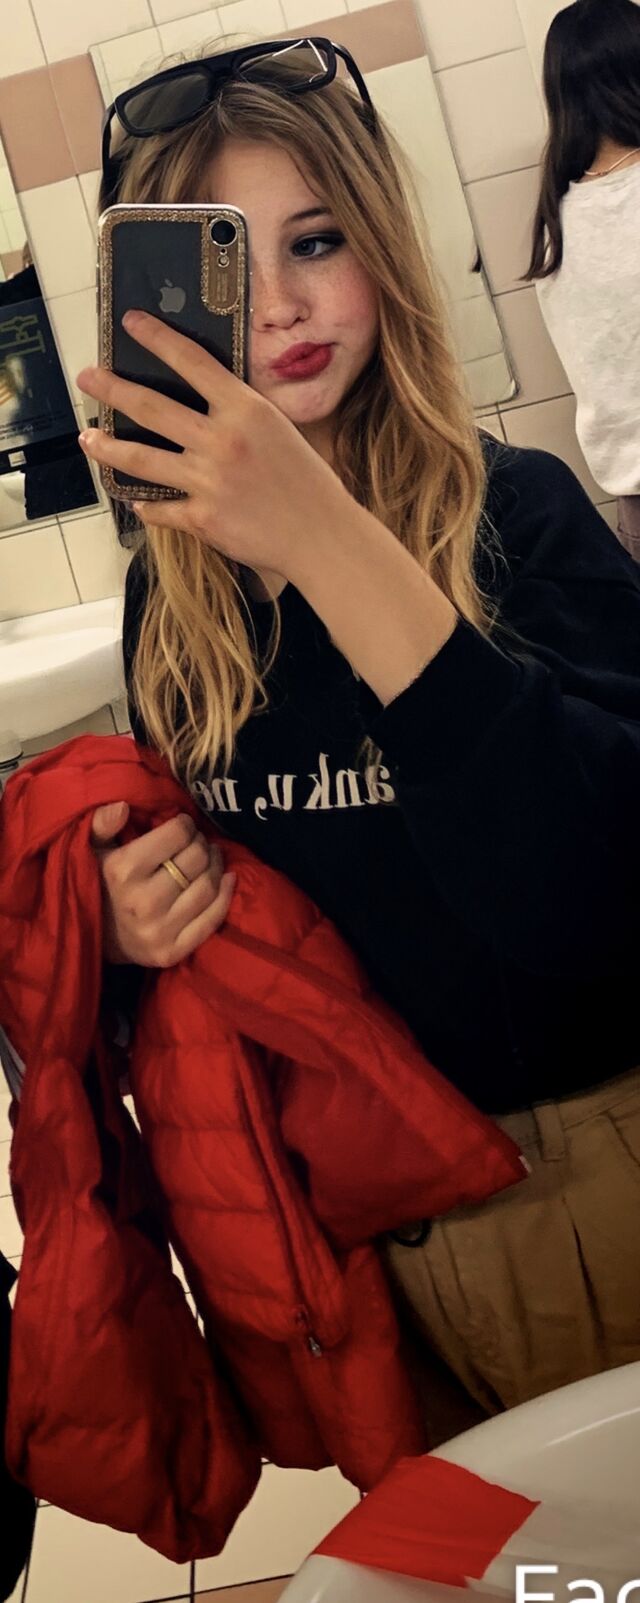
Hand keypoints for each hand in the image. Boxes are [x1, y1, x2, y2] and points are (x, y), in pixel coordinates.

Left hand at [76, 310, 351, 578]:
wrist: (322, 537)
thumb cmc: (309, 484)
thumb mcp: (280, 431)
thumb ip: (241, 414)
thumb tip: (207, 402)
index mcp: (245, 409)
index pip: (191, 361)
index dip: (157, 338)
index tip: (131, 323)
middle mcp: (222, 440)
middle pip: (150, 406)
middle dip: (112, 388)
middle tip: (88, 377)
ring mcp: (208, 481)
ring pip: (141, 459)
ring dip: (107, 446)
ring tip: (88, 439)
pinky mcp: (202, 519)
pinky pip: (161, 509)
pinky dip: (147, 506)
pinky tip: (137, 502)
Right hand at [90, 801, 235, 967]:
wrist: (96, 940)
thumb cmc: (99, 885)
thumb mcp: (90, 850)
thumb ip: (100, 824)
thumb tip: (122, 807)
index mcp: (123, 871)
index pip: (176, 835)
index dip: (185, 825)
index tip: (184, 825)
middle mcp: (143, 901)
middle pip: (197, 858)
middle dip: (202, 843)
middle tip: (198, 842)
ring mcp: (159, 930)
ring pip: (208, 886)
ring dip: (216, 865)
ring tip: (211, 857)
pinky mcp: (172, 952)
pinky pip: (212, 919)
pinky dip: (226, 894)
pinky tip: (226, 879)